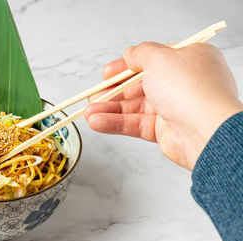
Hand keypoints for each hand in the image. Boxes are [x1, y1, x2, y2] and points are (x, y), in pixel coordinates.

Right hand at [85, 42, 242, 169]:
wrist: (207, 131)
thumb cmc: (190, 89)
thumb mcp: (160, 57)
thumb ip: (141, 53)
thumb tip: (130, 54)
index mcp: (187, 61)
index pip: (151, 61)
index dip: (126, 67)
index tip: (107, 73)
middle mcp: (181, 84)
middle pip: (138, 86)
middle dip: (113, 92)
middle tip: (93, 96)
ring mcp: (173, 108)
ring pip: (134, 107)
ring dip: (109, 109)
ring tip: (88, 112)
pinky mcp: (165, 131)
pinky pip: (135, 124)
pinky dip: (115, 123)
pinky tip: (97, 122)